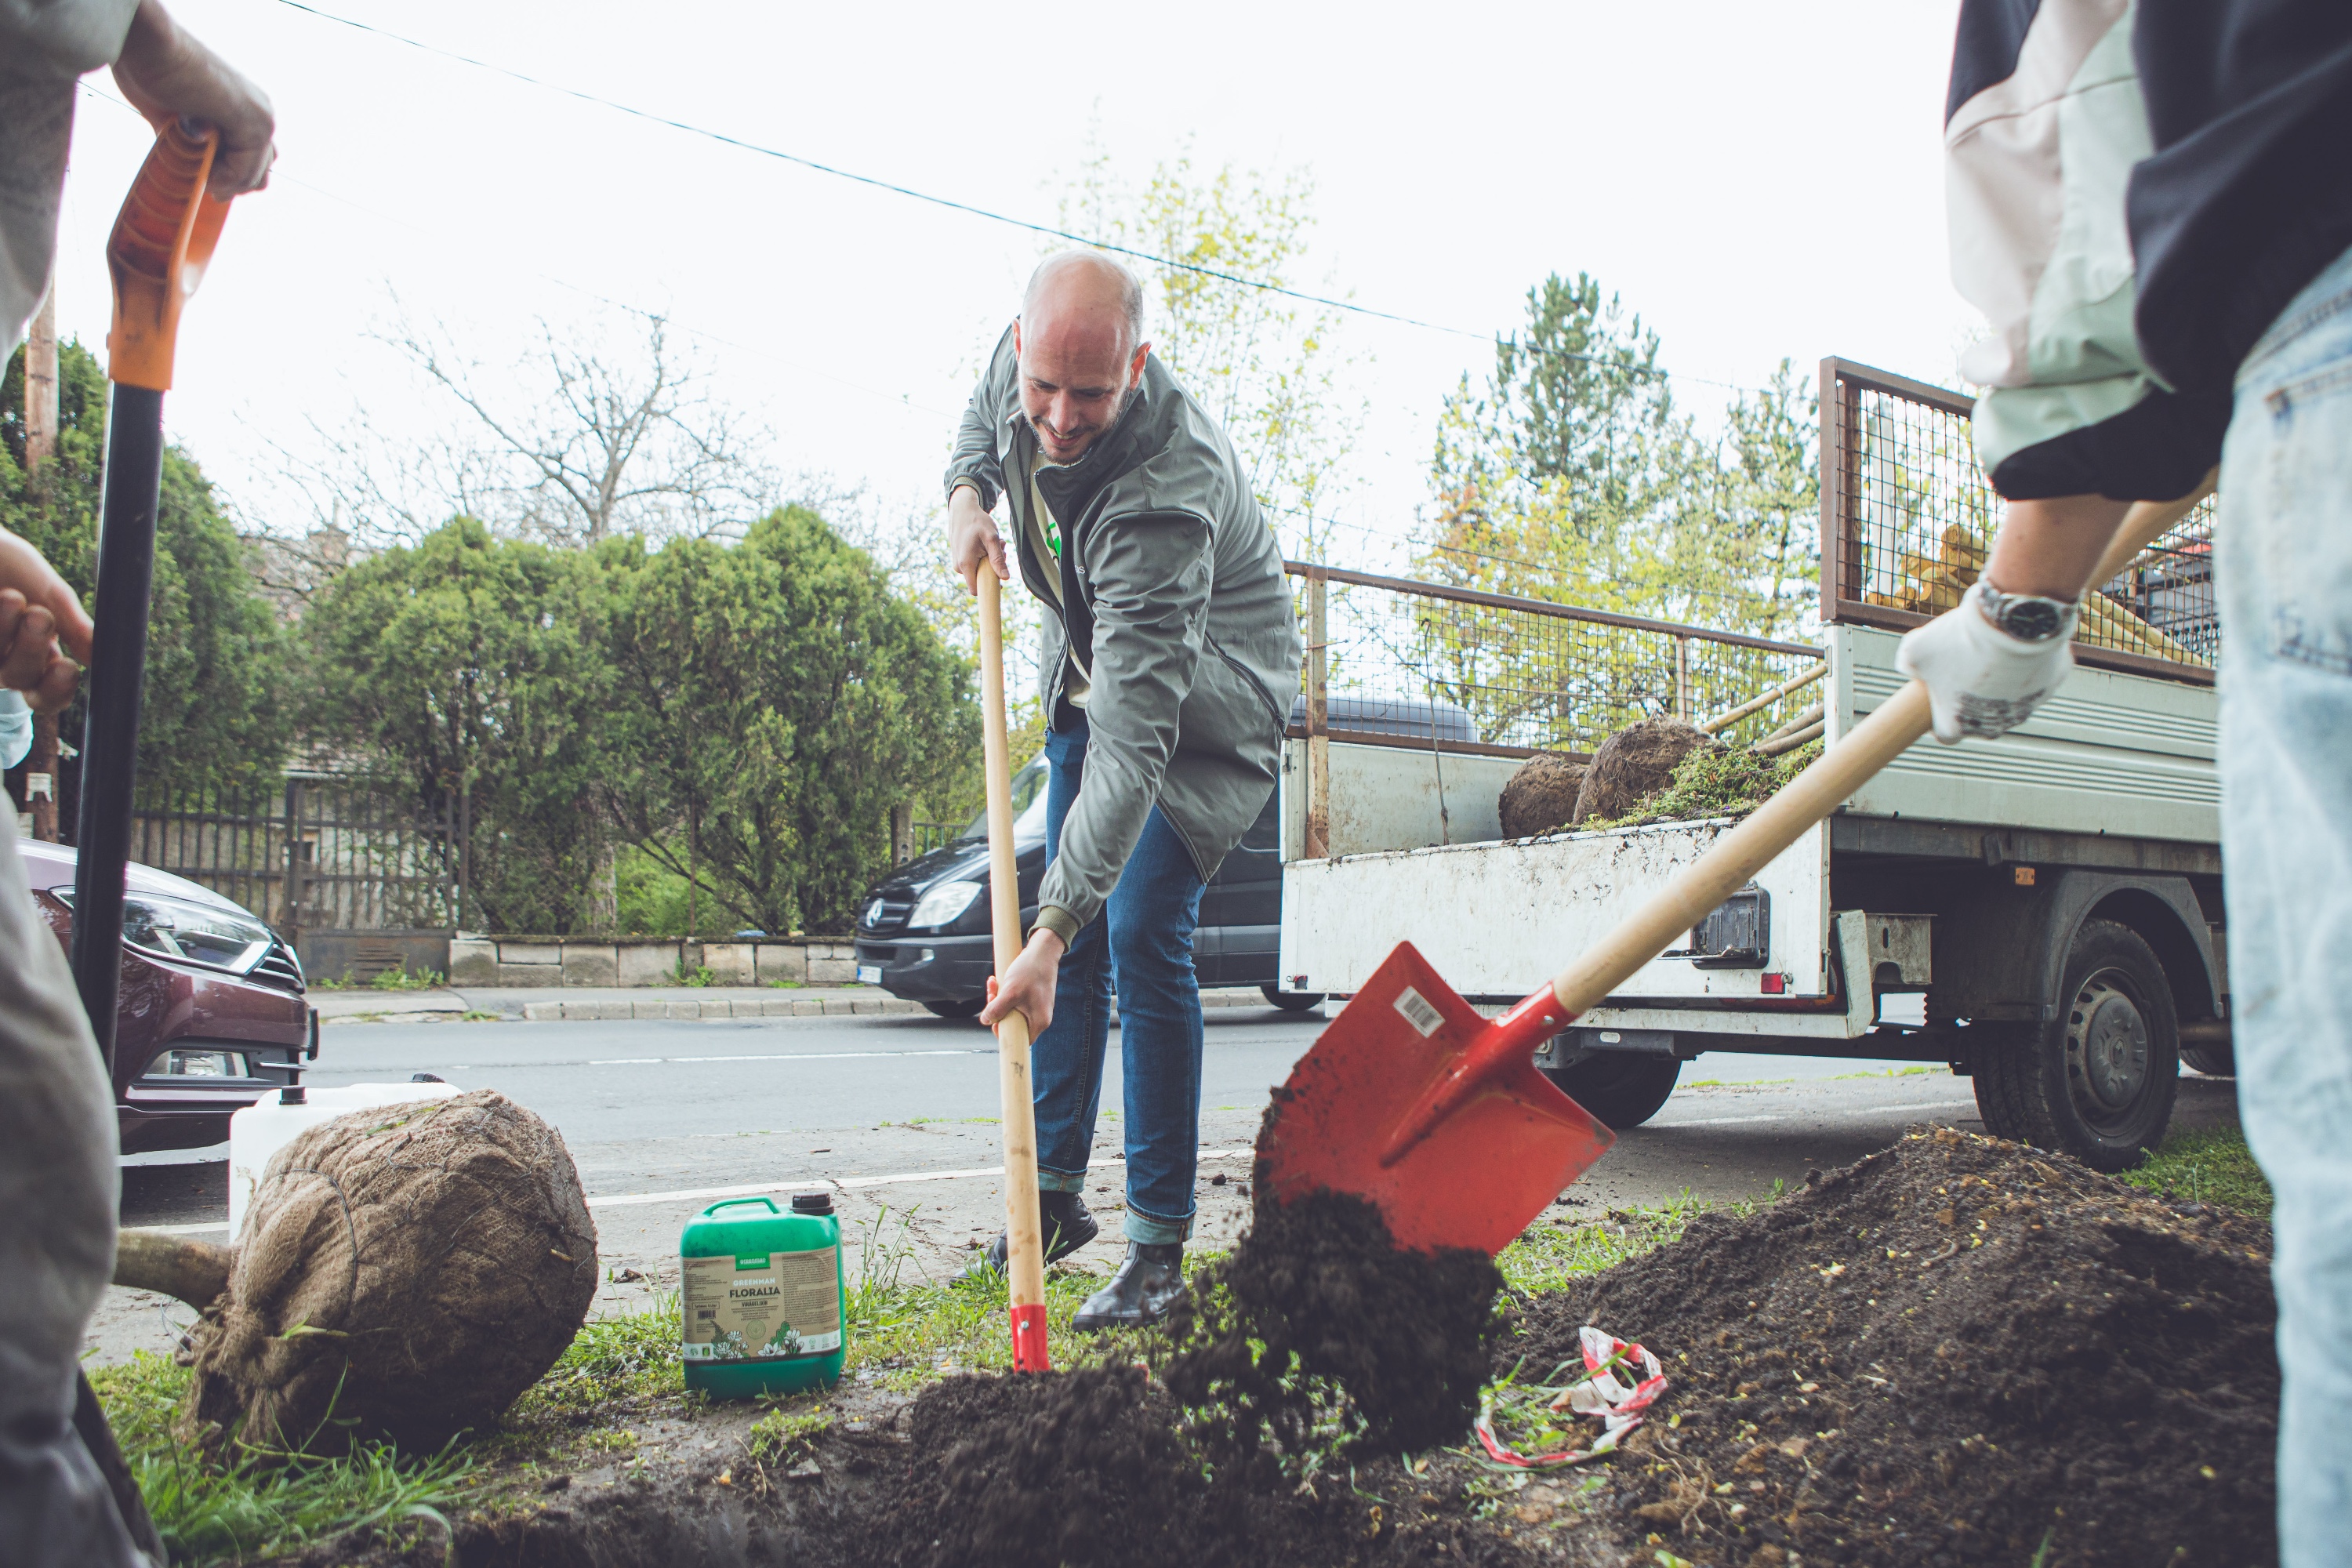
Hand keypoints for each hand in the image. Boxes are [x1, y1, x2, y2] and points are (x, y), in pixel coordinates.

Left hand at [0, 529, 91, 713]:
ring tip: (12, 597)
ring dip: (7, 631)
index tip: (68, 667)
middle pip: (22, 680)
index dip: (58, 690)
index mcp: (39, 656)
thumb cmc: (11, 565)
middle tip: (40, 616)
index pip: (49, 694)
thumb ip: (73, 625)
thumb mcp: (50, 593)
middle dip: (32, 649)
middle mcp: (7, 661)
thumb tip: (96, 657)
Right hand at [111, 0, 275, 196]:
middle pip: (260, 172)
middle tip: (209, 188)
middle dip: (233, 185)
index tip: (210, 188)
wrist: (147, 45)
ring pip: (254, 176)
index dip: (233, 181)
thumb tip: (191, 165)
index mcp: (245, 108)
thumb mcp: (175, 118)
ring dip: (225, 182)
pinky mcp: (254, 123)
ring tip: (197, 170)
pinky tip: (202, 170)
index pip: (254, 160)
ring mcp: (260, 117)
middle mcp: (260, 112)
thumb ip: (192, 142)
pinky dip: (223, 179)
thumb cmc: (151, 72)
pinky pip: (245, 171)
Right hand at [948, 484, 1009, 595]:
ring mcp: (958, 563)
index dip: (990, 589)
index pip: (976, 590)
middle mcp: (959, 567)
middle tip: (1001, 548)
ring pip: (980, 570)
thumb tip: (1005, 578)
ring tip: (995, 543)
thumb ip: (998, 559)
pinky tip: (987, 543)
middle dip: (994, 567)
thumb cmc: (977, 521)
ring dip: (991, 560)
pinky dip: (984, 556)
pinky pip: (975, 564)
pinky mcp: (960, 558)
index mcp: (966, 564)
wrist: (962, 510)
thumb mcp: (991, 539)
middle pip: (981, 579)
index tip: (1001, 580)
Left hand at [979, 928, 1064, 1034]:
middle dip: (997, 1010)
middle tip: (991, 997)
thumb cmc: (1031, 971)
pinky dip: (1004, 992)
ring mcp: (1036, 1006)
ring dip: (998, 999)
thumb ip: (997, 1009)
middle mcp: (1039, 1016)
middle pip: (1012, 1023)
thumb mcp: (1010, 992)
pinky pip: (1014, 1000)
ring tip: (993, 984)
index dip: (1004, 1033)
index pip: (1020, 1039)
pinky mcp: (1032, 996)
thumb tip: (985, 1020)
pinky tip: (996, 980)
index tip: (994, 1021)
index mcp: (1039, 1021)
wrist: (1042, 950)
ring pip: (1011, 1009)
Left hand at [1895, 580, 2072, 743]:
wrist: (2011, 620)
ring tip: (1992, 654)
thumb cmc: (1961, 639)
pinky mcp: (2051, 685)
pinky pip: (2037, 678)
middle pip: (1980, 721)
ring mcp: (2027, 707)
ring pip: (2011, 701)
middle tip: (1966, 670)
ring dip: (2002, 685)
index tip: (1938, 700)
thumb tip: (1908, 666)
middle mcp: (1994, 724)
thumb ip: (1908, 663)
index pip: (1946, 734)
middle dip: (1971, 701)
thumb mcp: (1915, 649)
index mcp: (1957, 724)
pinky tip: (2018, 645)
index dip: (1940, 717)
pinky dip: (2028, 665)